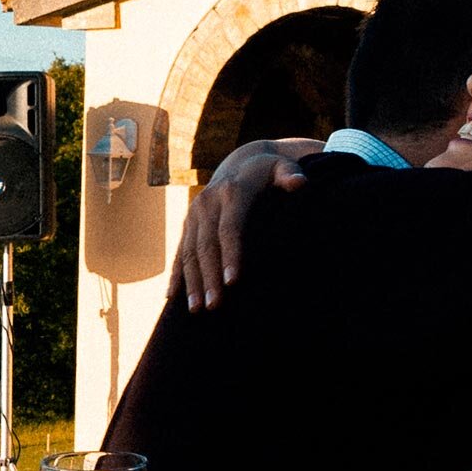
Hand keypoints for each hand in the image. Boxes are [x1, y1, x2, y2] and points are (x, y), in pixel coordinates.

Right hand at [165, 138, 317, 312]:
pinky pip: (179, 252)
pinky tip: (171, 298)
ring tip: (196, 309)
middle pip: (206, 246)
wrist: (241, 161)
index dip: (231, 255)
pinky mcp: (188, 223)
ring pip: (189, 252)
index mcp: (231, 192)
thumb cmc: (268, 172)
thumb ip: (291, 175)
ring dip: (191, 282)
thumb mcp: (282, 168)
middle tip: (214, 306)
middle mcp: (207, 203)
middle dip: (209, 277)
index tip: (233, 282)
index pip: (229, 228)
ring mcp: (194, 214)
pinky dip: (176, 275)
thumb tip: (300, 183)